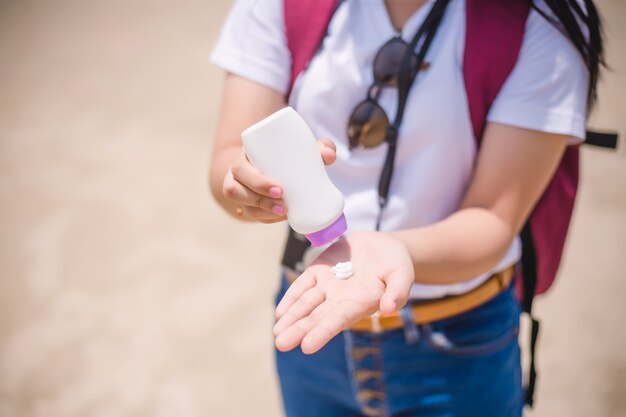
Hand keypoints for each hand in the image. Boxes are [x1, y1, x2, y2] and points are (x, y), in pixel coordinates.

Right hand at [223, 138, 336, 221]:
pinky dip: (267, 217)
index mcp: (244, 156)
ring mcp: (239, 190)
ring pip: (242, 206)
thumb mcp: (301, 146)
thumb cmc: (287, 150)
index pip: (240, 168)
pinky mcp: (246, 204)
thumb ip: (318, 147)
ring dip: (263, 212)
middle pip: (235, 190)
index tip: (280, 189)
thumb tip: (329, 156)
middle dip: (260, 200)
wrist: (273, 160)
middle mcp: (236, 174)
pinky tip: (282, 217)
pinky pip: (252, 214)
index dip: (257, 181)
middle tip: (285, 206)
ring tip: (285, 213)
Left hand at [273, 231, 414, 353]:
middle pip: (317, 316)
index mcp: (360, 303)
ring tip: (276, 333)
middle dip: (299, 330)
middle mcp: (341, 298)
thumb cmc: (397, 264)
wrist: (384, 246)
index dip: (322, 332)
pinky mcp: (319, 270)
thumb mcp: (403, 274)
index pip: (338, 320)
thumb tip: (390, 308)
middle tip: (281, 344)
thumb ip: (398, 290)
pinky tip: (280, 313)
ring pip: (306, 303)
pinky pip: (302, 285)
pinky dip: (291, 298)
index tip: (306, 347)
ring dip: (291, 317)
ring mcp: (328, 285)